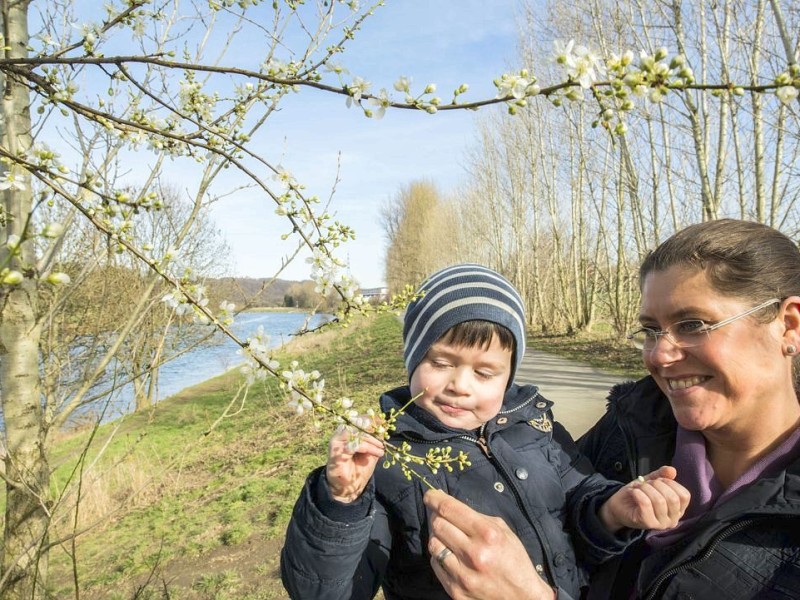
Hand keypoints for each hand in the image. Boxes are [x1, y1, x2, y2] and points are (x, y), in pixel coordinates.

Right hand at [325, 426, 384, 502]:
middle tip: (383, 437)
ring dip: (371, 439)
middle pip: (357, 423)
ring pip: (355, 432)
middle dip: (372, 429)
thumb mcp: (372, 451)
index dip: (371, 419)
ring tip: (381, 448)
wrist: (349, 488)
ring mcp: (336, 441)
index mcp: (348, 432)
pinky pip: (353, 444)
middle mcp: (340, 434)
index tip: (383, 422)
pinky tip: (376, 453)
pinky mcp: (335, 451)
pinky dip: (367, 447)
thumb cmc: (359, 468)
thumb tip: (384, 425)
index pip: (359, 419)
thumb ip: (376, 439)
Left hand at [423, 489, 555, 599]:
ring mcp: (463, 575)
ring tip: (447, 537)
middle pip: (438, 525)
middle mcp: (474, 554)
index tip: (430, 495)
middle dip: (437, 517)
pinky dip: (440, 556)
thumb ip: (477, 518)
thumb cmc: (514, 560)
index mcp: (488, 534)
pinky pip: (436, 564)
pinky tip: (450, 554)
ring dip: (437, 537)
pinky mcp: (456, 590)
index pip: (450, 509)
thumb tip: (450, 506)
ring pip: (433, 544)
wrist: (522, 597)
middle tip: (440, 516)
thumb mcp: (503, 531)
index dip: (435, 499)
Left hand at [599, 466, 690, 532]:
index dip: (671, 483)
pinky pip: (646, 505)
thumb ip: (662, 475)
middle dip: (657, 485)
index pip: (684, 496)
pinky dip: (638, 493)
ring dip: (645, 488)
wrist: (619, 506)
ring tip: (638, 487)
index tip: (658, 480)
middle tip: (646, 484)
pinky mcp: (647, 523)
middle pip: (673, 498)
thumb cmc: (639, 494)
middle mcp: (673, 519)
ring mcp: (661, 524)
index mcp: (678, 509)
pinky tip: (633, 492)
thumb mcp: (651, 481)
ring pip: (659, 501)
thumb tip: (672, 470)